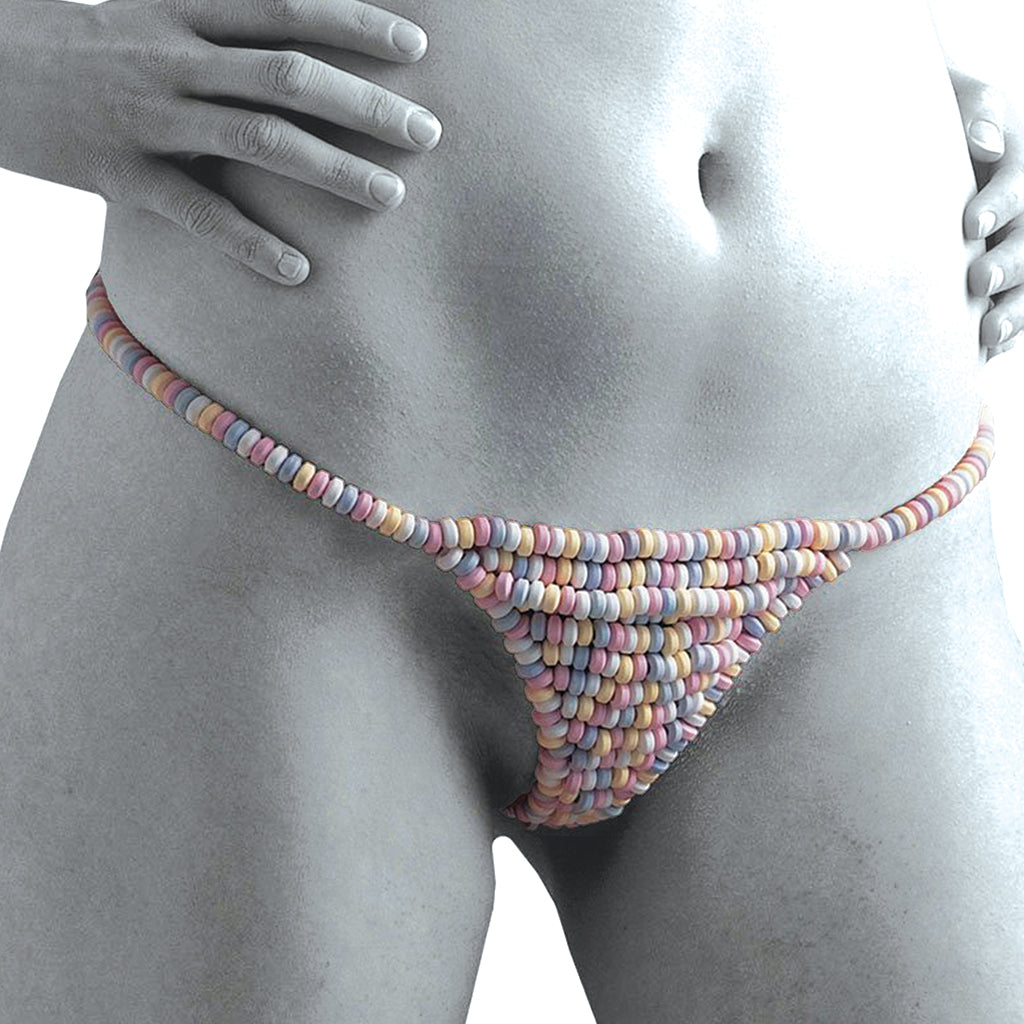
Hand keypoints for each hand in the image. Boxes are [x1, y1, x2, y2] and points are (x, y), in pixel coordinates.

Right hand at [3, 0, 440, 285]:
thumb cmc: (84, 44)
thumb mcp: (151, 9)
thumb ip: (220, 16)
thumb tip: (292, 21)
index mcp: (181, 8)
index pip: (285, 7)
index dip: (355, 24)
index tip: (417, 49)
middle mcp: (172, 57)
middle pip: (288, 76)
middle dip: (365, 104)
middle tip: (429, 133)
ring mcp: (148, 119)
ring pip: (257, 142)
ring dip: (333, 169)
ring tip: (393, 196)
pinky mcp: (120, 177)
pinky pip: (197, 215)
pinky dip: (252, 244)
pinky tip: (300, 272)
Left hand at [949, 68, 1023, 359]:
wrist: (914, 139)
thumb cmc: (931, 112)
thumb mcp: (953, 94)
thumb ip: (975, 108)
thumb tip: (985, 142)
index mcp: (1017, 161)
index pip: (1019, 182)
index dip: (1001, 203)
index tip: (969, 225)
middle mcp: (1023, 207)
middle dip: (1010, 261)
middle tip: (977, 280)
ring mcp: (1015, 243)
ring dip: (1014, 307)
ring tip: (988, 334)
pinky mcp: (1003, 277)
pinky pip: (1014, 303)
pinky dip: (1007, 329)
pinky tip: (988, 352)